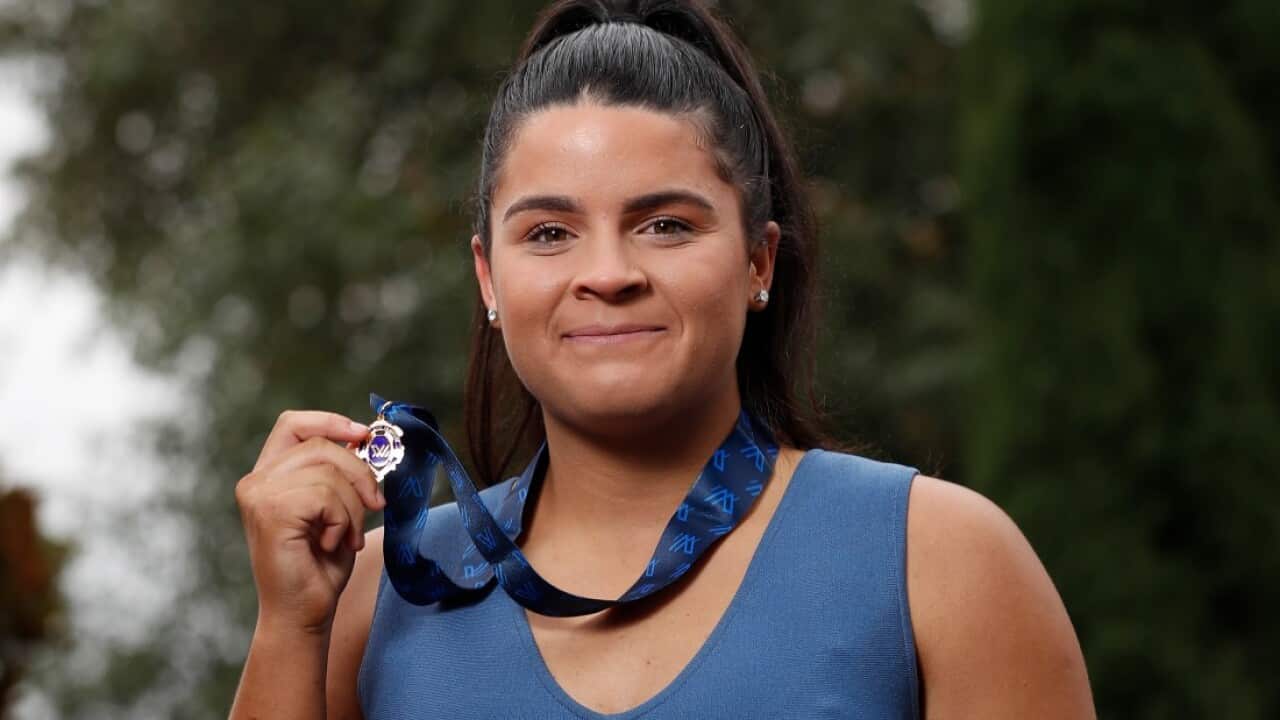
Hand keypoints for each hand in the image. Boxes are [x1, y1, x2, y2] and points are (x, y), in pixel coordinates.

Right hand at [235, 410, 386, 634]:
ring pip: (328, 472)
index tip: (363, 434)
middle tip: (375, 504)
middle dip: (359, 472)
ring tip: (345, 537)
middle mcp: (256, 481)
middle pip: (321, 445)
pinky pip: (326, 496)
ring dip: (352, 508)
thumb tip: (366, 440)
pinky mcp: (270, 512)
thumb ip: (340, 474)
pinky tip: (331, 545)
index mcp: (268, 475)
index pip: (293, 424)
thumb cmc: (320, 566)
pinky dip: (343, 522)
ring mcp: (258, 495)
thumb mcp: (336, 508)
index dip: (330, 421)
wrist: (303, 614)